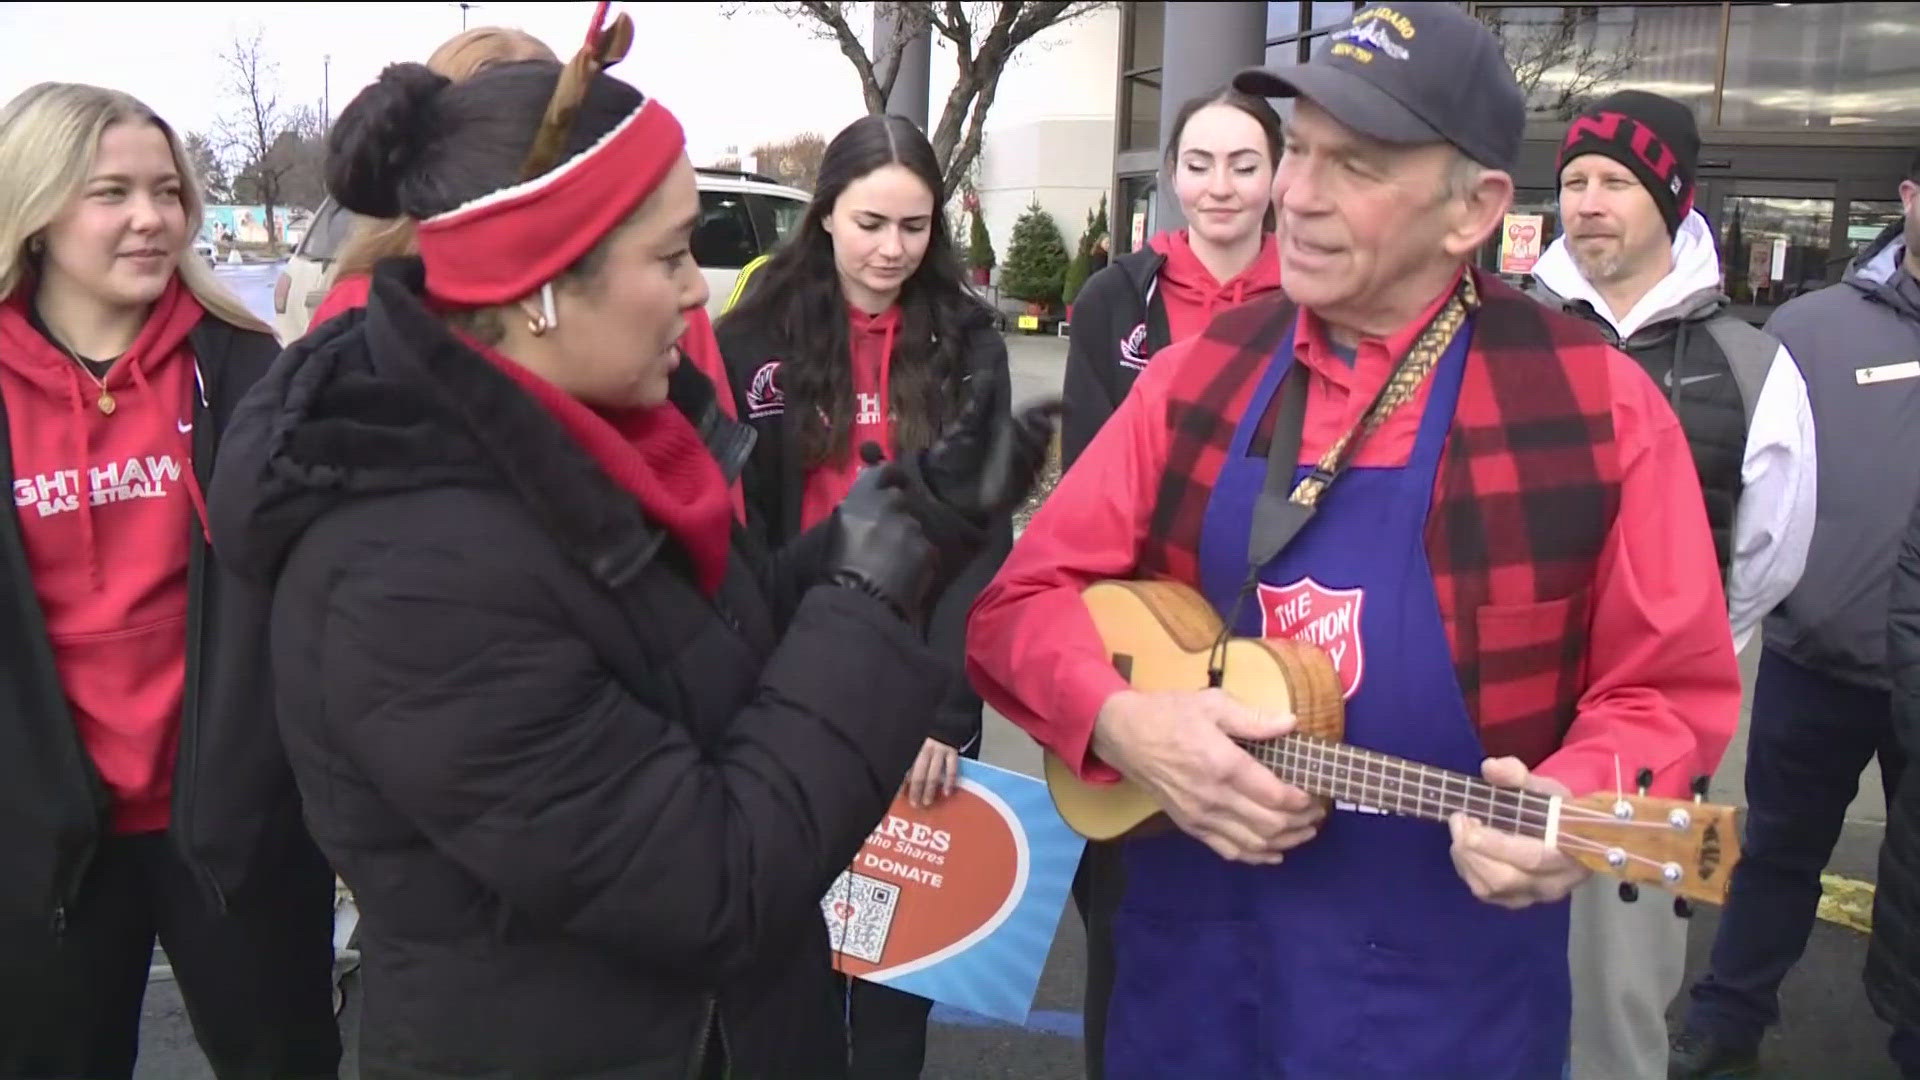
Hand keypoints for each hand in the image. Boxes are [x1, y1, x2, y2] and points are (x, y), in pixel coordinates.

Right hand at [823, 461, 935, 623]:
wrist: (859, 603)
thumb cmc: (835, 574)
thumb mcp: (838, 535)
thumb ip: (855, 516)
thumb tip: (867, 512)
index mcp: (858, 502)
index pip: (883, 473)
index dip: (893, 475)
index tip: (898, 480)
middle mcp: (887, 506)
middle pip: (900, 501)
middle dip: (897, 515)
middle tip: (890, 537)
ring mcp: (910, 527)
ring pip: (914, 528)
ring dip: (908, 540)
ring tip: (897, 563)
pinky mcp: (926, 548)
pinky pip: (926, 550)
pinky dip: (919, 561)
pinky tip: (908, 576)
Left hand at [903, 738, 959, 808]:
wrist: (946, 718)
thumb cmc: (928, 734)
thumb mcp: (916, 741)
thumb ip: (911, 757)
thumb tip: (904, 778)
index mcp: (914, 748)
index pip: (906, 769)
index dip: (902, 783)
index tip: (898, 796)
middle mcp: (925, 750)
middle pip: (918, 774)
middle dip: (915, 791)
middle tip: (914, 804)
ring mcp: (939, 751)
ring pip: (933, 774)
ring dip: (930, 789)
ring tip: (927, 802)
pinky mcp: (952, 751)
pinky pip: (951, 769)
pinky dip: (949, 781)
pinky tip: (947, 792)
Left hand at [919, 375, 1061, 520]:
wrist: (945, 491)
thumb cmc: (953, 456)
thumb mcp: (964, 426)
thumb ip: (979, 403)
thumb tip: (987, 373)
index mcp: (1008, 426)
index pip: (1038, 412)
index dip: (1054, 407)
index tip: (1068, 406)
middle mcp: (1020, 444)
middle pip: (1043, 432)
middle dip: (1040, 427)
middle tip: (1029, 422)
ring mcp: (1023, 467)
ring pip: (1039, 453)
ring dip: (1029, 446)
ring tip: (1013, 445)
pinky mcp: (1022, 488)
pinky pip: (1031, 475)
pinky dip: (1024, 468)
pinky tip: (1012, 465)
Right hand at [1091, 689, 1323, 864]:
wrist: (1124, 735)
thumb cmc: (1169, 714)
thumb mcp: (1212, 704)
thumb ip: (1253, 718)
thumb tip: (1290, 723)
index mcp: (1223, 765)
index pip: (1275, 795)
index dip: (1302, 800)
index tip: (1316, 794)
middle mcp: (1214, 797)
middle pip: (1270, 824)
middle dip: (1301, 823)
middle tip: (1318, 814)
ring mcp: (1201, 816)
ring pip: (1253, 843)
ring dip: (1285, 843)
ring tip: (1305, 833)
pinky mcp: (1191, 826)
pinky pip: (1229, 850)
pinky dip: (1256, 856)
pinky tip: (1274, 854)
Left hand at [1448, 756, 1591, 908]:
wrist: (1565, 832)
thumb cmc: (1554, 809)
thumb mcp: (1543, 787)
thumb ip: (1517, 776)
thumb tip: (1490, 768)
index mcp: (1569, 854)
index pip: (1532, 858)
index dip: (1498, 844)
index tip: (1471, 822)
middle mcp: (1553, 883)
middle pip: (1505, 879)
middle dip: (1473, 850)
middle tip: (1459, 819)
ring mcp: (1533, 896)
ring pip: (1490, 888)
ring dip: (1465, 858)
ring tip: (1461, 829)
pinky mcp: (1515, 900)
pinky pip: (1483, 891)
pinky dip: (1466, 867)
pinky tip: (1465, 846)